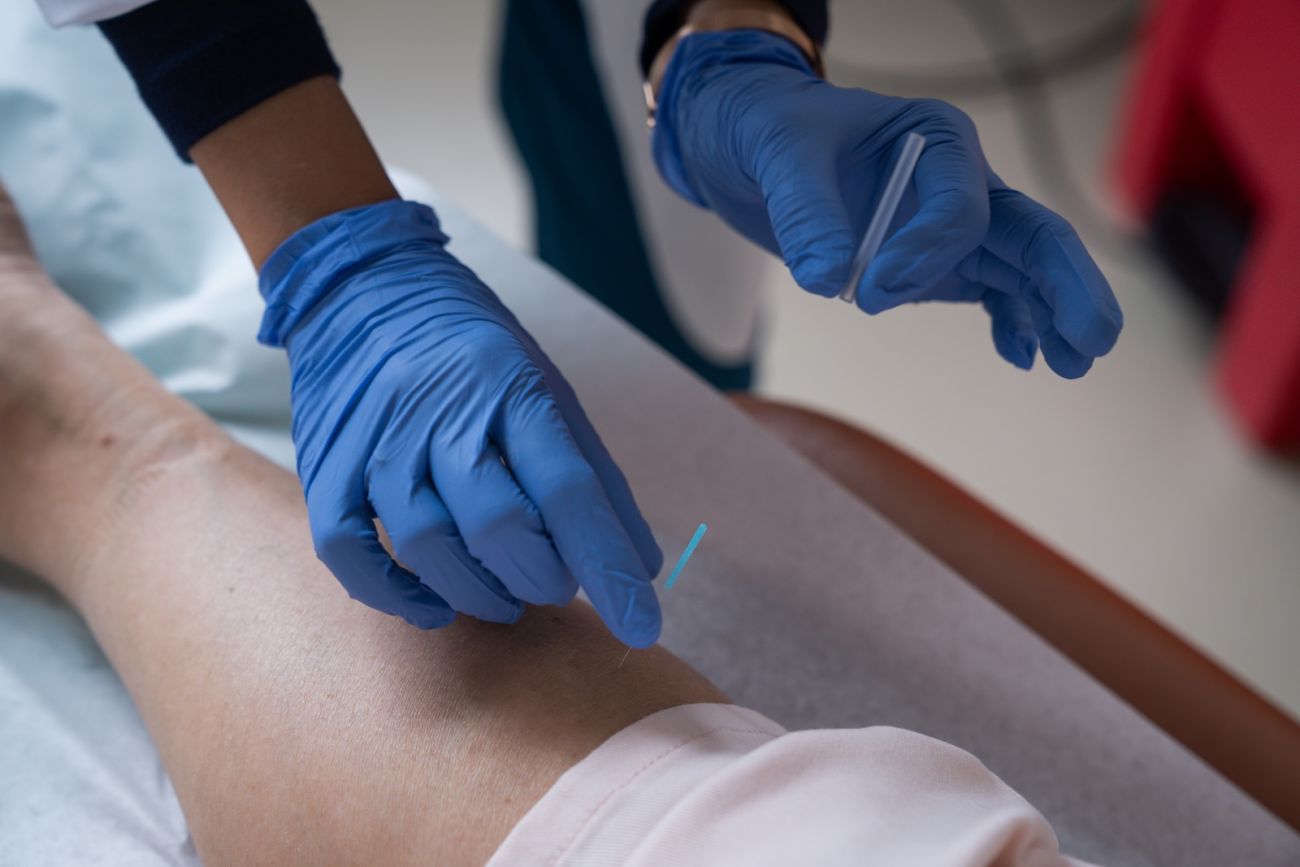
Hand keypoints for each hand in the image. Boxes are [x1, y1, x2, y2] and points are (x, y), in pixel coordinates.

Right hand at [258, 200, 662, 644]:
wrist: (364, 283)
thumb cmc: (472, 349)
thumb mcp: (548, 386)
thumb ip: (594, 475)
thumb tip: (642, 568)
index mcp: (509, 383)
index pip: (568, 489)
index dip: (607, 566)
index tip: (642, 625)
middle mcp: (439, 408)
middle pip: (495, 523)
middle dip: (540, 577)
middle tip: (556, 583)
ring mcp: (375, 437)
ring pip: (423, 542)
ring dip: (477, 592)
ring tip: (506, 598)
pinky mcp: (326, 463)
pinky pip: (346, 548)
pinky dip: (392, 593)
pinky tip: (433, 606)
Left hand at [652, 30, 1122, 376]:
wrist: (748, 147)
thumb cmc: (772, 129)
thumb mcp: (780, 156)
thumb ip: (807, 212)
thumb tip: (829, 279)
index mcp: (938, 138)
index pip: (961, 206)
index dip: (925, 255)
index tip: (870, 293)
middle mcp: (958, 182)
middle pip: (1031, 235)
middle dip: (1065, 285)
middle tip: (1091, 338)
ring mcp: (950, 229)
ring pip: (1022, 270)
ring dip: (1051, 314)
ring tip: (1075, 365)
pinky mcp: (933, 265)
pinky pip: (988, 293)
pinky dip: (1009, 322)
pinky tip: (1023, 356)